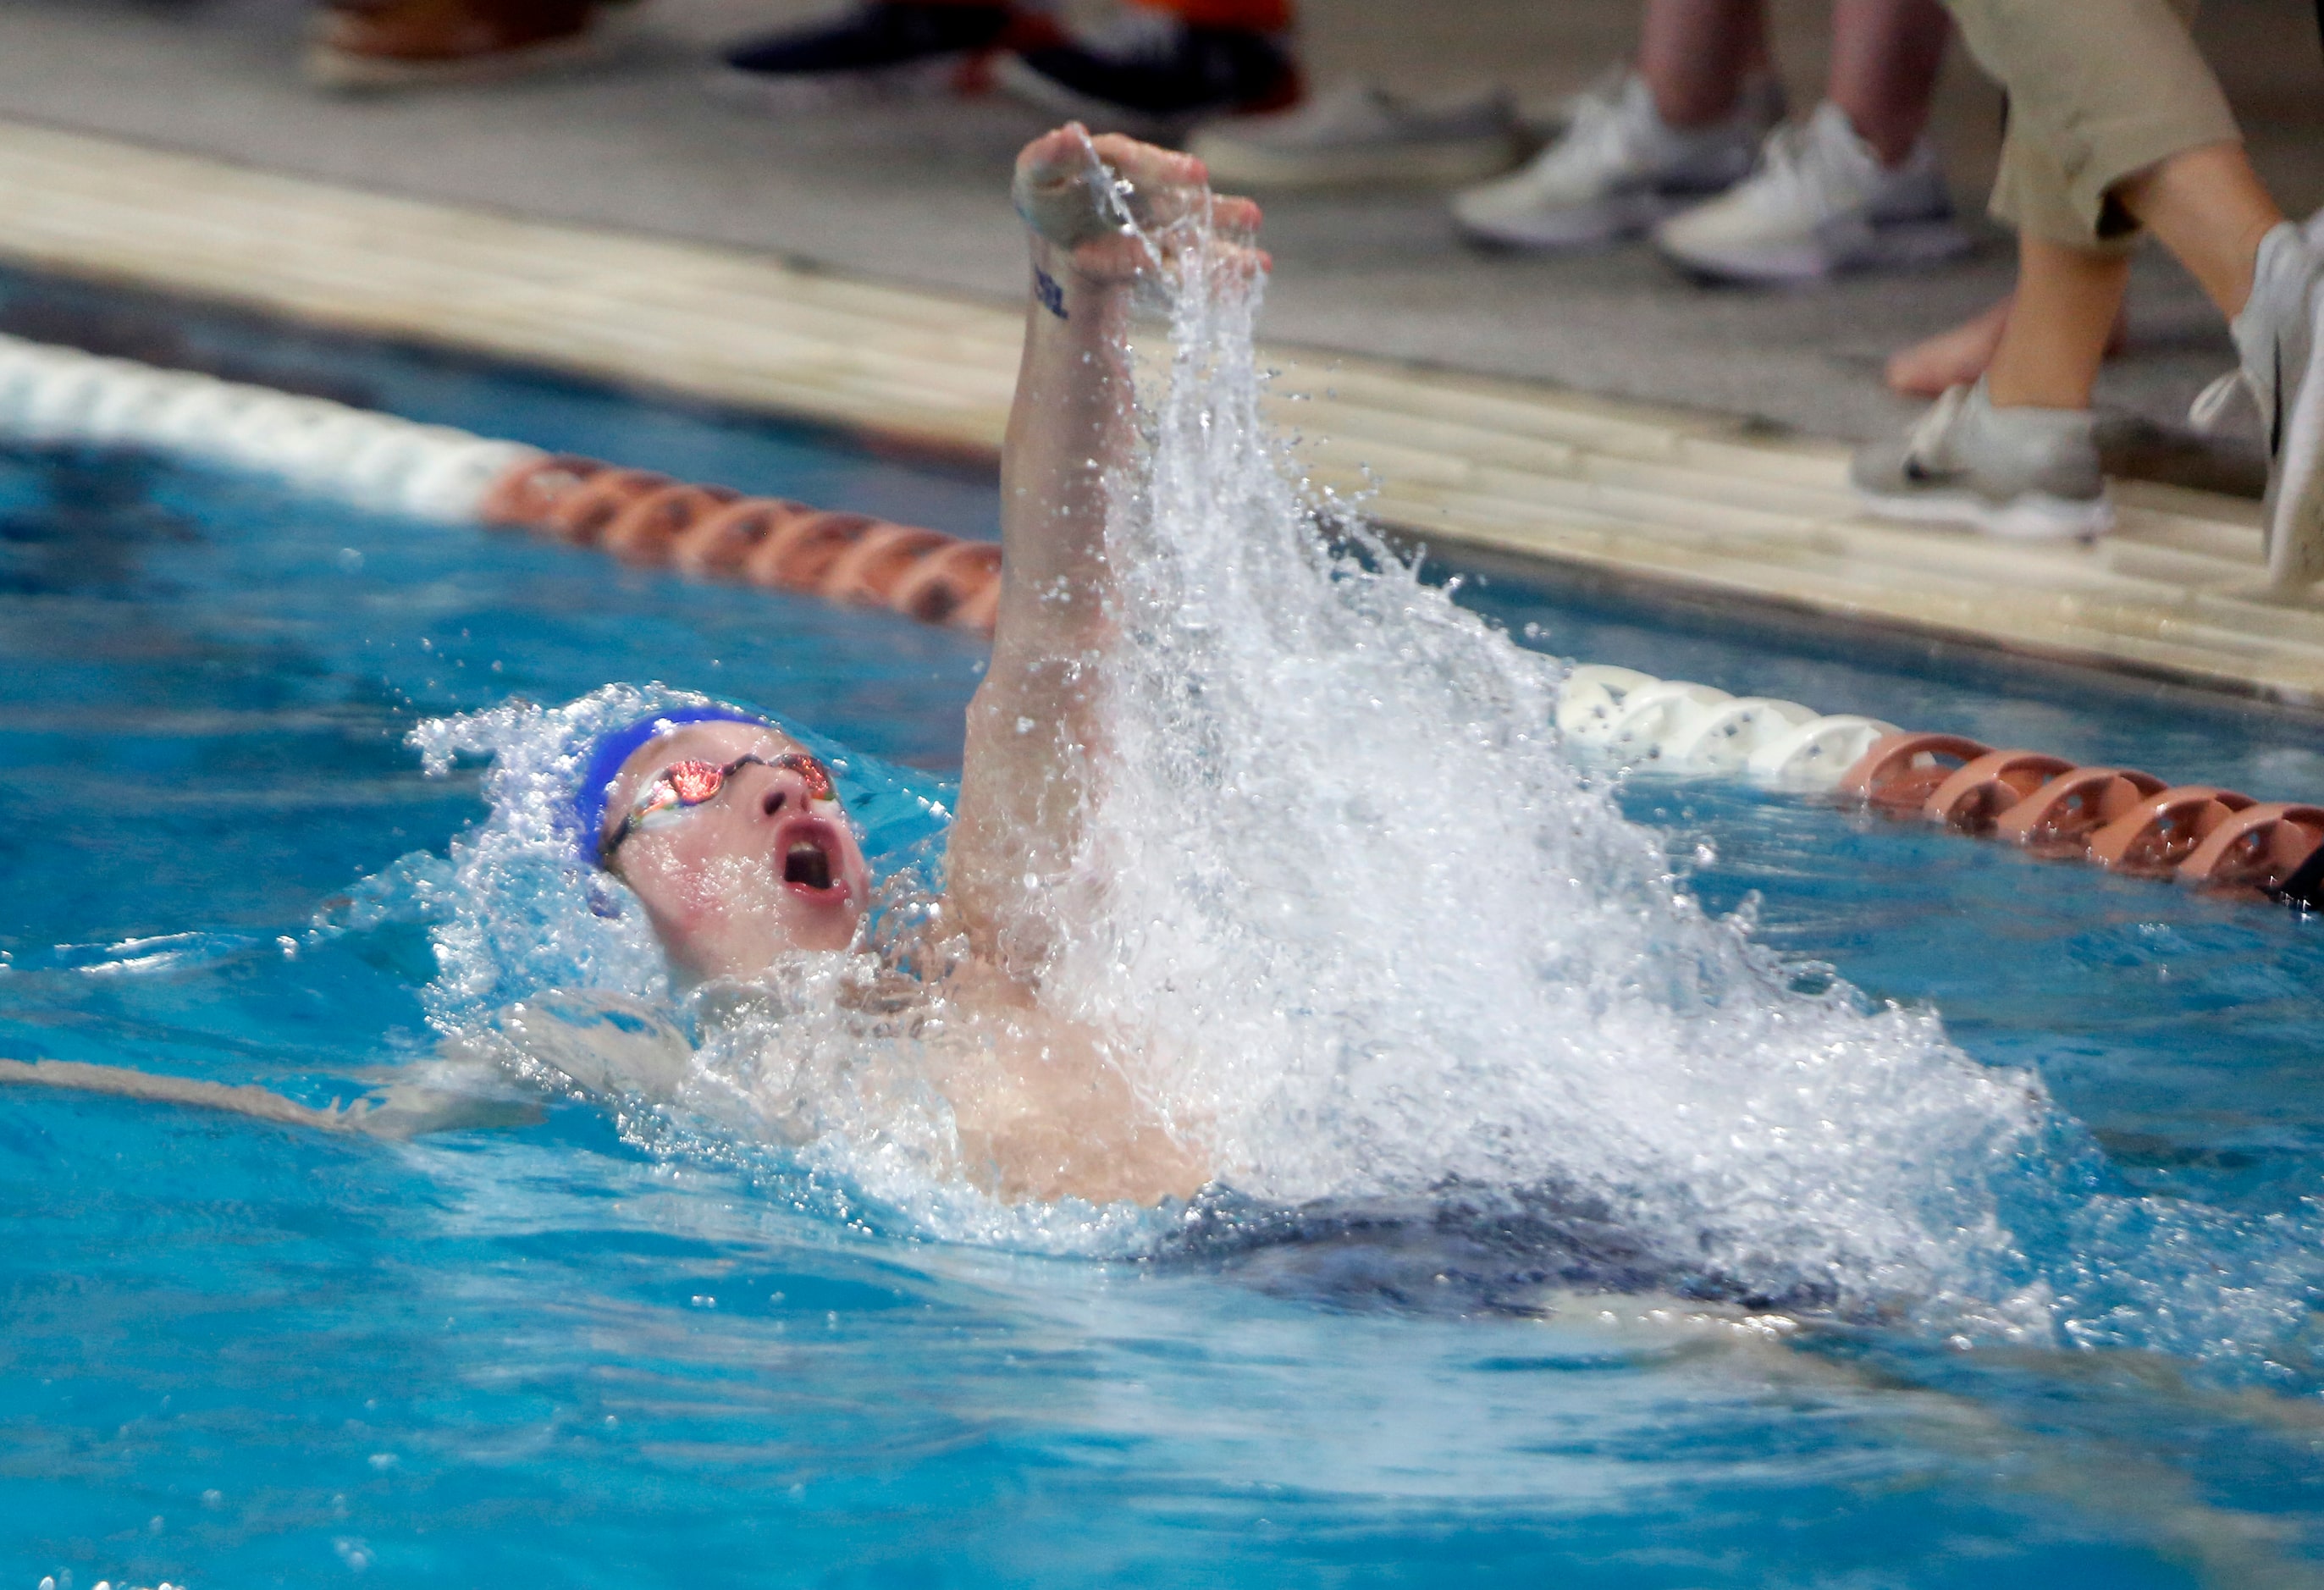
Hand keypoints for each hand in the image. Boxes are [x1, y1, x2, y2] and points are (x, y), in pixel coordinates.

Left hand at [1012, 123, 1264, 288]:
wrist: (1059, 239)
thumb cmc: (1048, 201)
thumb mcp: (1035, 178)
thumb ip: (1048, 157)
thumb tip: (1071, 133)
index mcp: (1113, 163)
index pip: (1133, 162)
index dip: (1162, 167)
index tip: (1196, 175)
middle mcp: (1144, 189)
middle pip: (1175, 195)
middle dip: (1203, 202)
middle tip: (1242, 210)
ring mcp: (1158, 223)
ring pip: (1193, 229)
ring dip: (1222, 230)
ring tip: (1255, 232)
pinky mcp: (1163, 256)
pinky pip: (1191, 266)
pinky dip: (1219, 273)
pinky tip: (1255, 269)